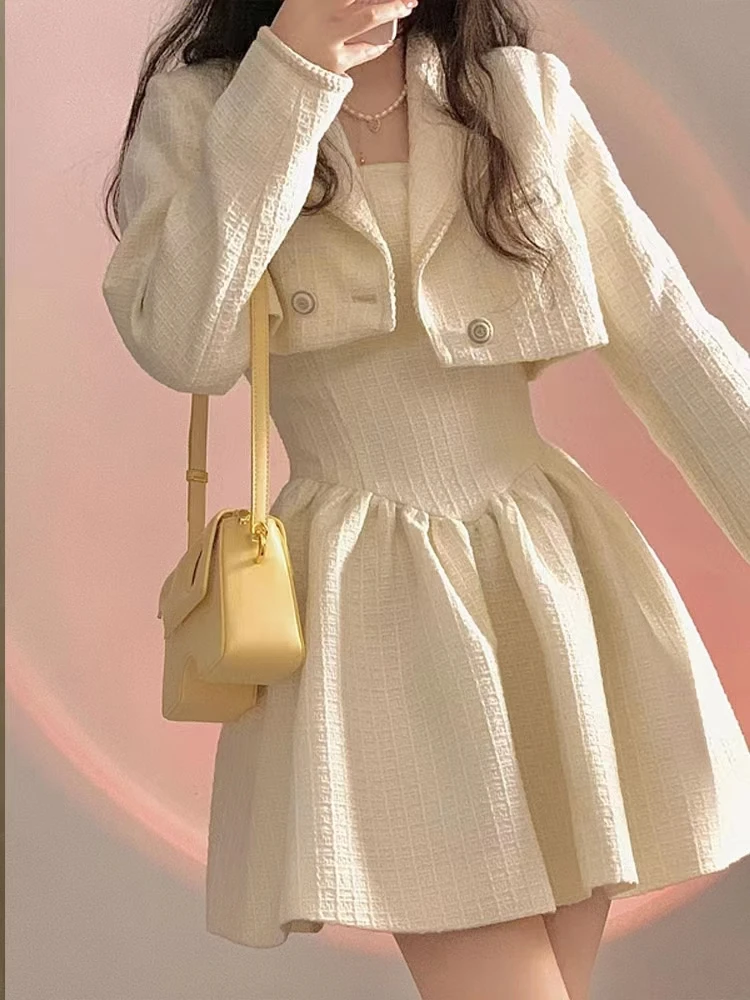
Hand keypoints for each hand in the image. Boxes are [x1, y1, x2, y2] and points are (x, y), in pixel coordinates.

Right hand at [270, 0, 417, 75]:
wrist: (275, 76)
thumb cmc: (288, 38)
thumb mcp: (299, 8)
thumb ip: (321, 4)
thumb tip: (349, 3)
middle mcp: (322, 10)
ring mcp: (331, 35)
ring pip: (370, 15)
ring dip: (393, 8)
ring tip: (408, 5)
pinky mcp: (337, 60)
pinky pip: (364, 50)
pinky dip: (378, 45)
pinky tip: (387, 41)